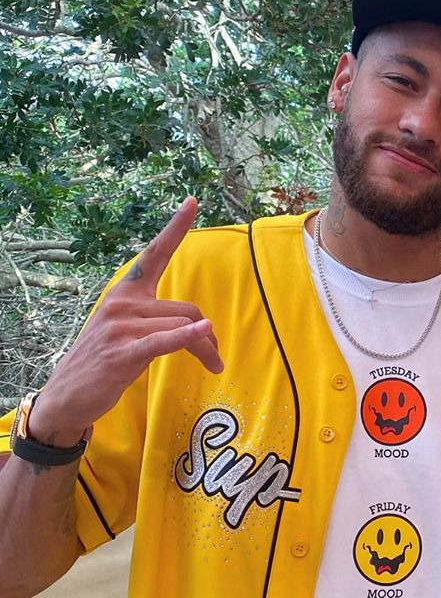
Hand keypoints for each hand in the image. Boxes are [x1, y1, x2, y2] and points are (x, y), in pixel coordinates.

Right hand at [32, 197, 222, 446]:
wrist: (68, 396)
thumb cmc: (105, 361)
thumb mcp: (129, 331)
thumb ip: (160, 319)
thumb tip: (201, 325)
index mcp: (126, 292)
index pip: (154, 254)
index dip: (175, 228)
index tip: (192, 201)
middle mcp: (122, 303)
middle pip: (188, 310)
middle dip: (209, 335)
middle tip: (216, 358)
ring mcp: (121, 327)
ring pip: (185, 327)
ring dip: (206, 349)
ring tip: (214, 366)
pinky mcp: (123, 352)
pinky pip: (164, 340)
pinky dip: (188, 338)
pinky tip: (205, 333)